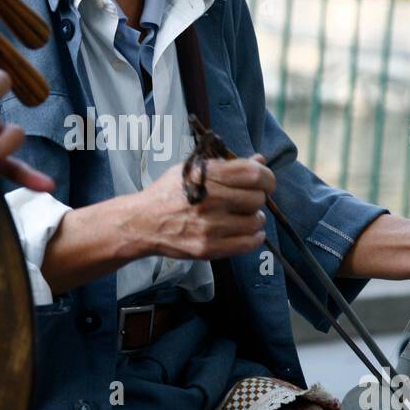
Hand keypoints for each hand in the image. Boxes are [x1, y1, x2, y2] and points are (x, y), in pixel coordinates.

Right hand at [133, 153, 274, 260]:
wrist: (143, 222)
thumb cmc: (169, 193)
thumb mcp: (193, 170)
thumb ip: (227, 166)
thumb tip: (260, 162)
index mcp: (206, 175)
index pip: (254, 174)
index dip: (267, 178)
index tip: (265, 183)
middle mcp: (209, 199)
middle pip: (257, 198)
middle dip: (258, 198)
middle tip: (248, 201)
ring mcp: (209, 226)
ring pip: (255, 222)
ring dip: (255, 219)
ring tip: (244, 217)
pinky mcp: (208, 248)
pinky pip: (247, 244)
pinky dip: (254, 237)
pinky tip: (248, 232)